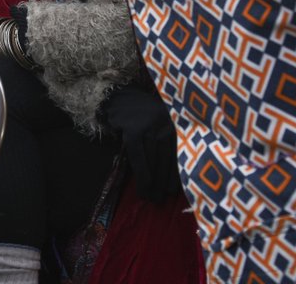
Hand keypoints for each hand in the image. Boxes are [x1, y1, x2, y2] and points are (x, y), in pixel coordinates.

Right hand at [102, 85, 179, 202]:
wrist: (117, 96)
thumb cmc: (140, 115)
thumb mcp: (158, 124)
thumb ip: (167, 142)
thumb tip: (171, 177)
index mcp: (175, 122)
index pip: (178, 153)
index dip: (175, 174)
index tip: (173, 192)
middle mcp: (165, 121)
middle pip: (166, 158)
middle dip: (163, 182)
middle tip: (160, 200)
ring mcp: (149, 124)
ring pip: (153, 159)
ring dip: (152, 182)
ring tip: (150, 198)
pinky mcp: (133, 128)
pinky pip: (138, 156)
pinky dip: (141, 173)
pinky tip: (143, 187)